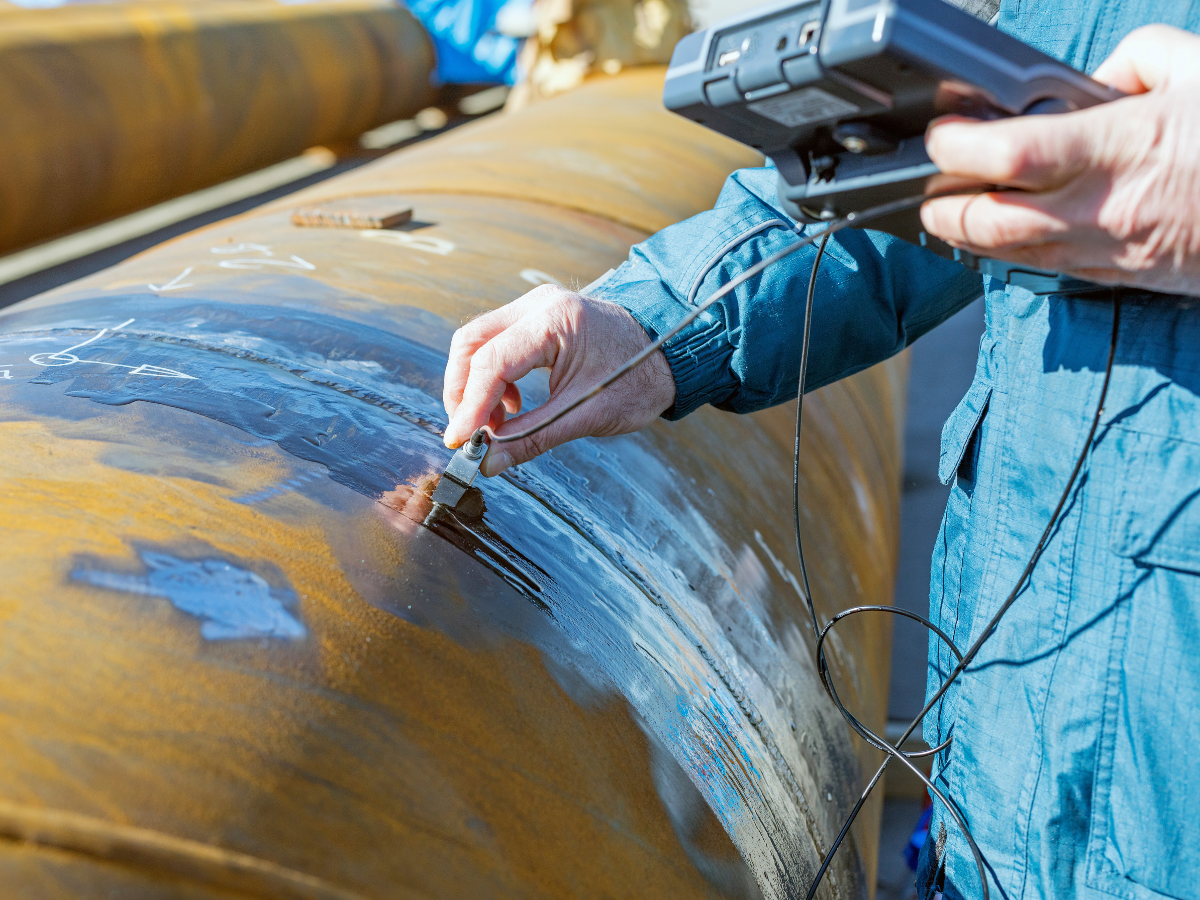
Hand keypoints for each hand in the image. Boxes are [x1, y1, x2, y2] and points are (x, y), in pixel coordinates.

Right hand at [442, 285, 676, 476]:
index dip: (470, 406)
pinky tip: (512, 406)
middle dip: (462, 392)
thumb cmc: (638, 379)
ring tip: (495, 426)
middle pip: (472, 343)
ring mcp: (538, 306)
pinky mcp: (538, 316)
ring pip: (479, 341)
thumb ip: (532, 438)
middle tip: (467, 434)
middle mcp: (540, 304)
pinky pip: (498, 342)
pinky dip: (493, 377)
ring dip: (475, 386)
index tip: (459, 441)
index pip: (492, 362)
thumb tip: (488, 463)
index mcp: (556, 321)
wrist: (671, 353)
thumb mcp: (587, 415)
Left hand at [920, 25, 1199, 294]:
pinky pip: (1049, 268)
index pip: (1010, 156)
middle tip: (929, 183)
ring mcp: (1112, 250)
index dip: (957, 147)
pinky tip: (1002, 233)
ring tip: (949, 210)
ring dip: (968, 236)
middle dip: (942, 207)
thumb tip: (1093, 79)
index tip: (941, 132)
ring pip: (1010, 255)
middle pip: (989, 222)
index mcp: (1125, 146)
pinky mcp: (1122, 275)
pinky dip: (1012, 252)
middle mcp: (1107, 207)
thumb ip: (1136, 60)